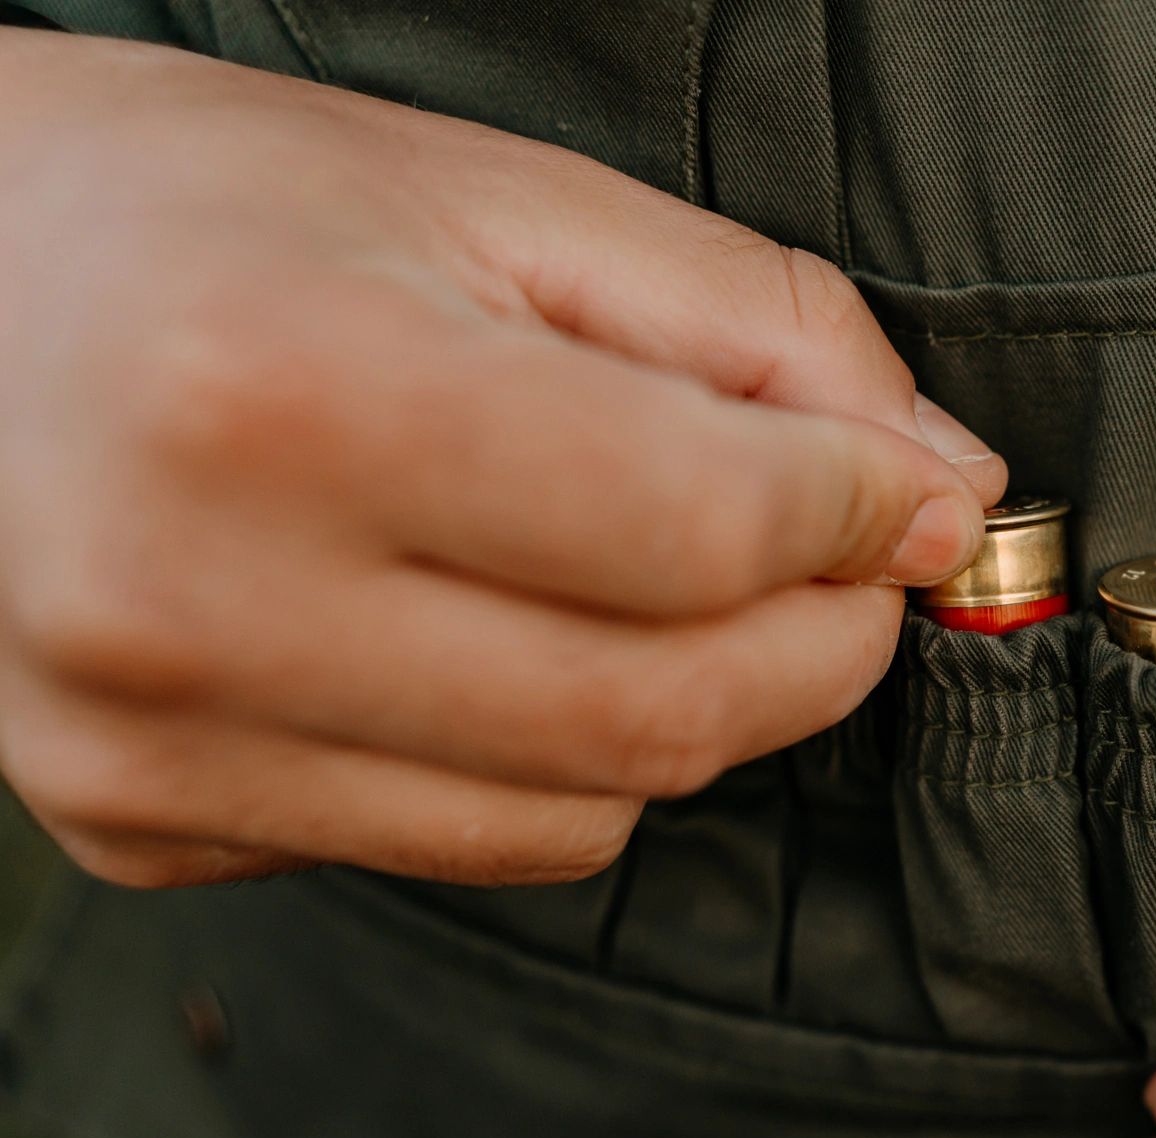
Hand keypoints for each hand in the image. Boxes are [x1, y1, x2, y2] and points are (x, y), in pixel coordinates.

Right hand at [0, 32, 999, 886]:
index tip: (907, 493)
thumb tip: (942, 487)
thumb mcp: (494, 197)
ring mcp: (146, 742)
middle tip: (840, 561)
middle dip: (817, 646)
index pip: (696, 529)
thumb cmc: (213, 208)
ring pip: (583, 816)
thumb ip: (753, 333)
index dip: (858, 515)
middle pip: (660, 717)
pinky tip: (476, 635)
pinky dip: (543, 761)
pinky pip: (460, 844)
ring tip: (642, 578)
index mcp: (286, 386)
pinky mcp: (136, 821)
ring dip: (690, 711)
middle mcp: (190, 598)